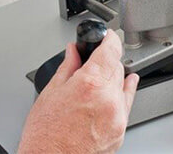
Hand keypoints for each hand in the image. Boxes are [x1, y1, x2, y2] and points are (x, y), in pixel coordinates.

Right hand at [18, 30, 138, 153]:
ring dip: (113, 77)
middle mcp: (107, 99)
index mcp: (90, 84)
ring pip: (122, 83)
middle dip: (105, 60)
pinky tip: (123, 87)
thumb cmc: (45, 137)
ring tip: (97, 81)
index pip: (111, 49)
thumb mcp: (50, 93)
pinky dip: (124, 93)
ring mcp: (116, 117)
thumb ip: (67, 67)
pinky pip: (127, 104)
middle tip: (90, 63)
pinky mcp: (120, 132)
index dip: (110, 38)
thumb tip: (73, 51)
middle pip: (117, 66)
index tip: (107, 36)